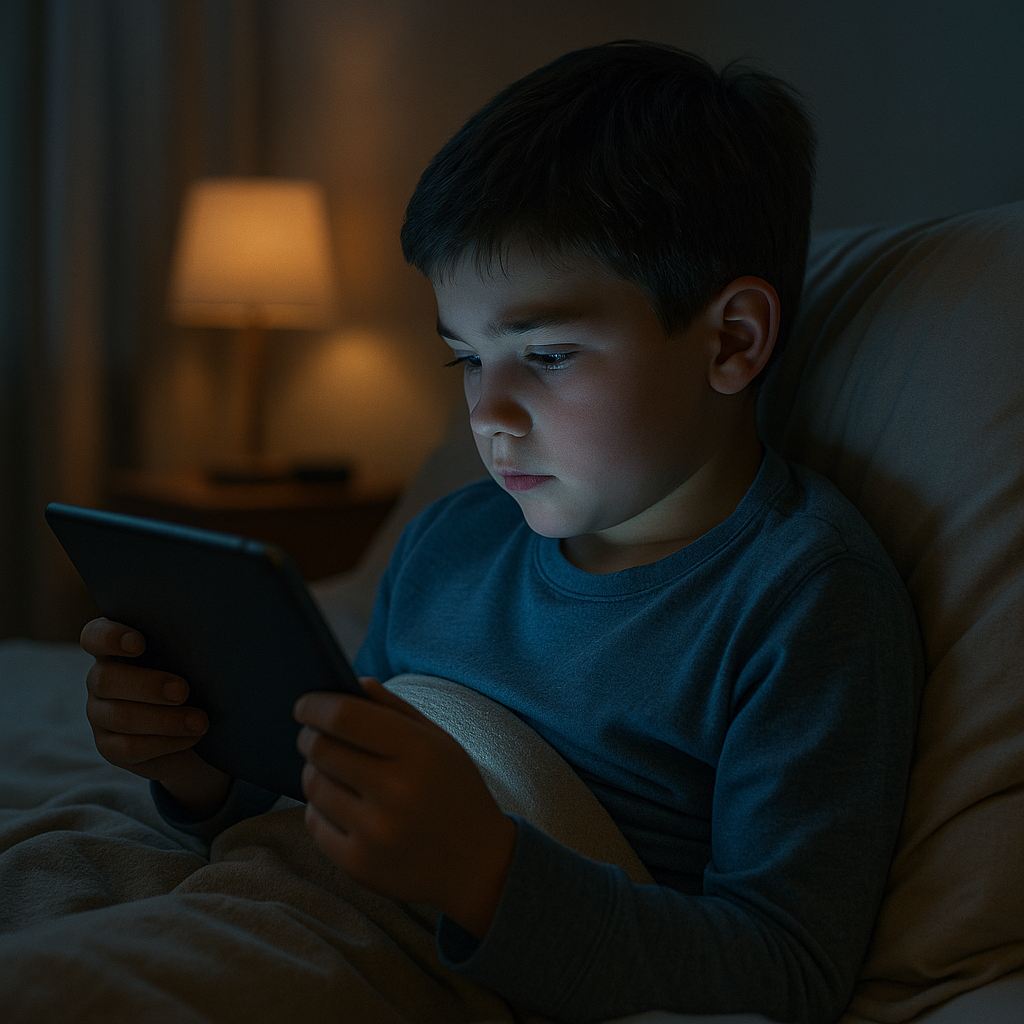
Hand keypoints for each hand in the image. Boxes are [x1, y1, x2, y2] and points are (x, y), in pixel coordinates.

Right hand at [81, 617, 231, 817]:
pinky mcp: (110, 747)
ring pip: (120, 717)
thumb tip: (216, 633)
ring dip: (164, 720)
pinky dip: (166, 742)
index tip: (139, 643)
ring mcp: (101, 715)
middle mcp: (101, 679)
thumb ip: (189, 644)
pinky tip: (191, 737)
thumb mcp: (194, 660)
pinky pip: (130, 747)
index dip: (110, 638)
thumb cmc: (197, 679)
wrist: (199, 730)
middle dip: (147, 685)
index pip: (94, 636)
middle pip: (106, 679)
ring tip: (200, 721)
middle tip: (183, 690)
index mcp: (116, 649)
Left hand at [294, 679, 515, 939]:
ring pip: (313, 785)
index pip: (344, 717)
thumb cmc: (455, 791)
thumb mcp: (439, 741)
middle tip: (313, 734)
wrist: (478, 864)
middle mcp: (395, 792)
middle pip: (320, 748)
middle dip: (310, 736)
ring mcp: (375, 832)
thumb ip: (395, 708)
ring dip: (316, 771)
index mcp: (418, 752)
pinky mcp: (358, 864)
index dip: (315, 706)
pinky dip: (320, 808)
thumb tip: (353, 683)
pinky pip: (314, 822)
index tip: (304, 704)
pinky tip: (343, 805)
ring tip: (335, 770)